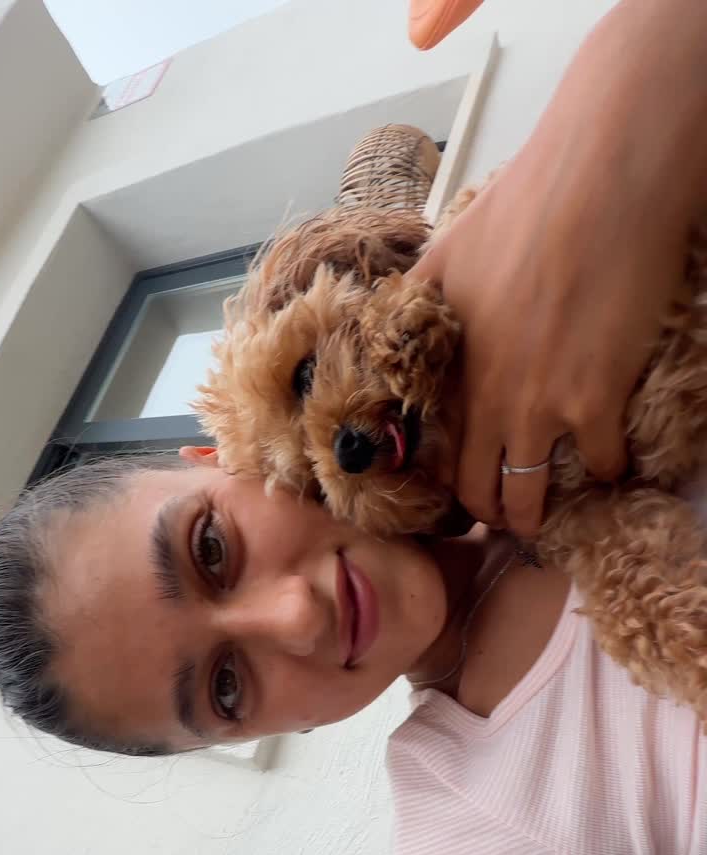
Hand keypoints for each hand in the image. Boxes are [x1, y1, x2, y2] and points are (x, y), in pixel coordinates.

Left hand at [411, 147, 687, 534]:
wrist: (599, 183)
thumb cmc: (521, 205)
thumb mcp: (446, 253)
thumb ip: (418, 300)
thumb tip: (396, 321)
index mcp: (449, 369)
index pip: (434, 452)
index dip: (445, 480)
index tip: (459, 488)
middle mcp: (486, 401)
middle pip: (477, 490)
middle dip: (486, 512)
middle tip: (501, 515)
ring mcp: (541, 408)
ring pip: (527, 496)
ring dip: (533, 514)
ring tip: (542, 517)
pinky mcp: (596, 403)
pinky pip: (601, 464)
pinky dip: (608, 471)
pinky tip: (612, 466)